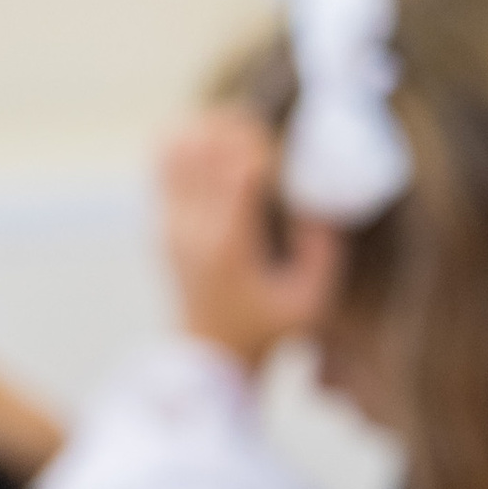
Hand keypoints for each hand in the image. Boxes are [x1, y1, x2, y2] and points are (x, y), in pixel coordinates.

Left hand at [158, 109, 344, 372]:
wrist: (212, 357)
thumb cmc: (269, 331)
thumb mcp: (313, 302)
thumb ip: (324, 250)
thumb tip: (322, 201)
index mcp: (229, 245)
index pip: (240, 165)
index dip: (267, 148)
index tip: (284, 163)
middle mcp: (193, 227)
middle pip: (208, 144)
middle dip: (242, 131)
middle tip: (266, 145)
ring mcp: (172, 221)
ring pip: (181, 144)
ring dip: (213, 131)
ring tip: (240, 141)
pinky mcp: (164, 219)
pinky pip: (163, 159)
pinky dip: (186, 141)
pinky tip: (214, 150)